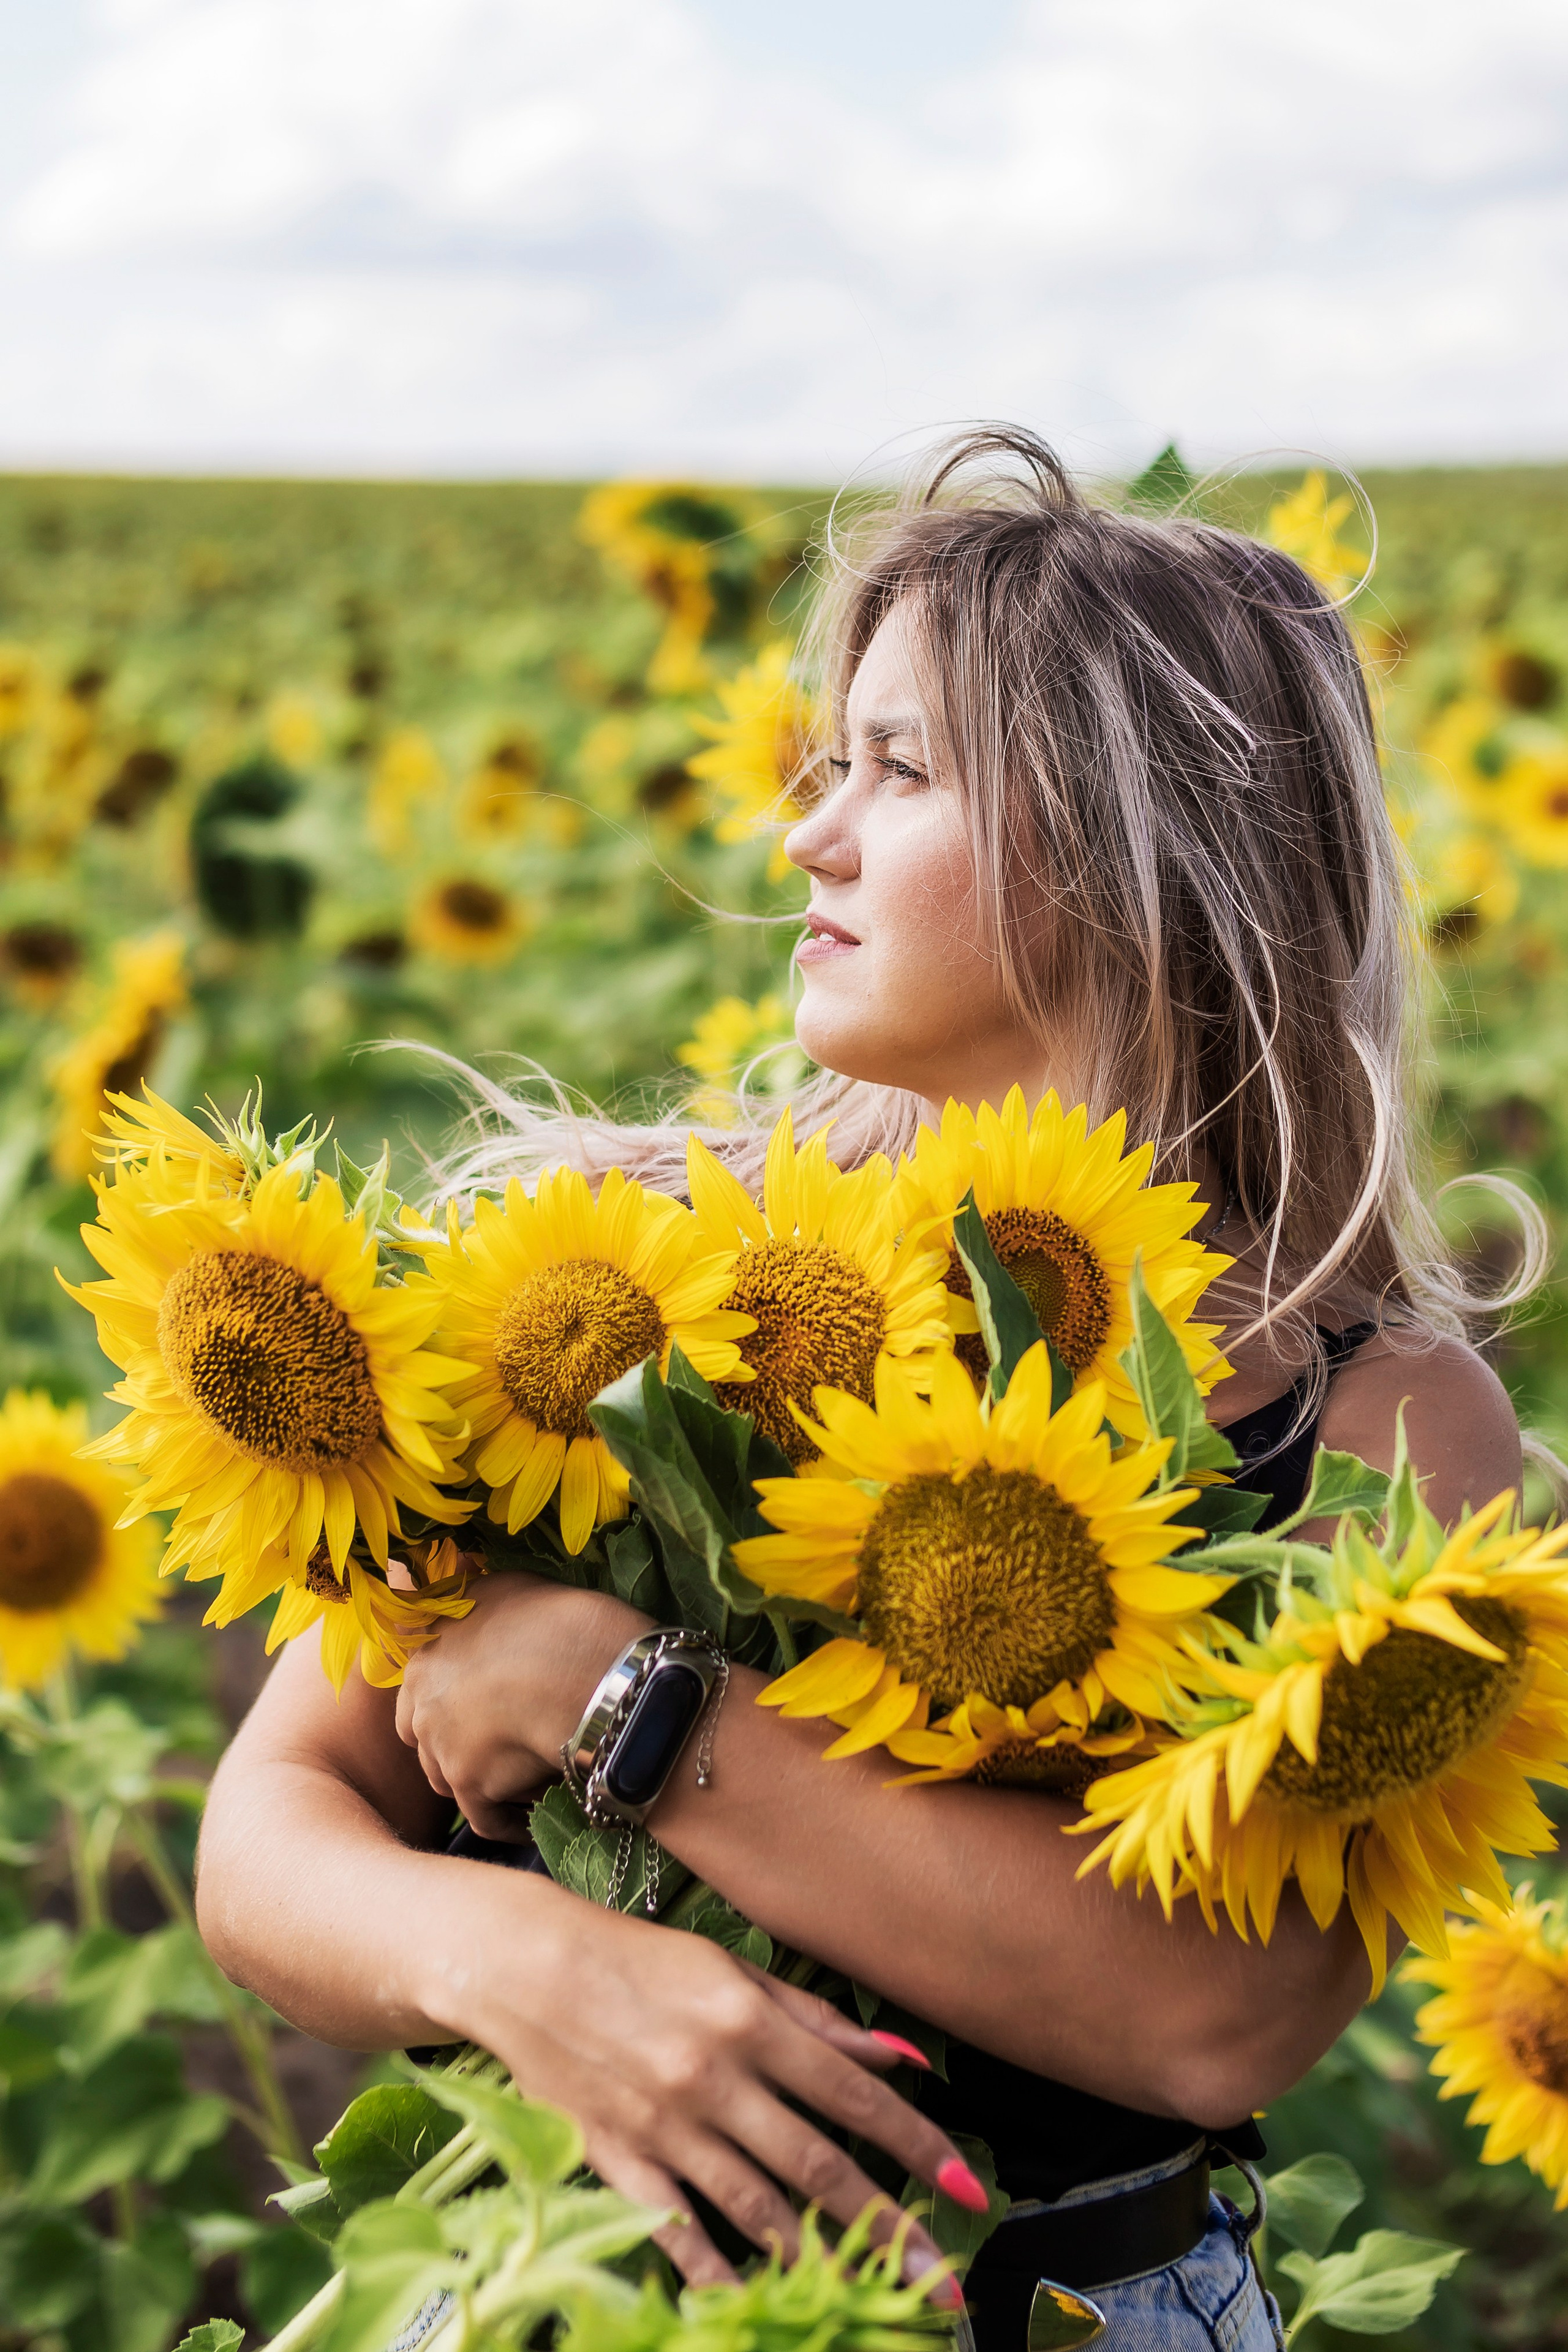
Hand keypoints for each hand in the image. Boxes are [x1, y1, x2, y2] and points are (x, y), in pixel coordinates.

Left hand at [396, 1570, 644, 1836]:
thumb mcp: (505, 1585)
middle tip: (499, 1742)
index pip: (417, 1688)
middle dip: (454, 1743)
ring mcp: (441, 1743)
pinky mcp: (470, 1784)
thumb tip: (461, 1581)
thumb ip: (475, 1597)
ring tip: (520, 1777)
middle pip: (424, 1737)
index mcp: (427, 1648)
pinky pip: (484, 1818)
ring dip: (478, 1781)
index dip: (449, 1699)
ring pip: (447, 1778)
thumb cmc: (555, 1616)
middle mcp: (421, 1697)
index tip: (482, 1704)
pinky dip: (507, 1821)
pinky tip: (531, 1818)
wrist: (583, 1667)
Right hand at [438, 1869, 977, 2292]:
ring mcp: (664, 2125)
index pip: (852, 2094)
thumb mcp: (732, 1970)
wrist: (524, 1966)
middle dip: (887, 2226)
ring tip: (868, 2299)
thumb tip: (900, 2057)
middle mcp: (714, 2077)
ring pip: (755, 2207)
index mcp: (748, 2021)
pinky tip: (754, 2305)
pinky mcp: (616, 2159)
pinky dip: (715, 2272)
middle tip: (941, 2280)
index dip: (916, 2143)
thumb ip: (816, 2019)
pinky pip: (674, 2230)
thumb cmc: (638, 1959)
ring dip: (819, 2259)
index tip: (967, 2187)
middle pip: (816, 2164)